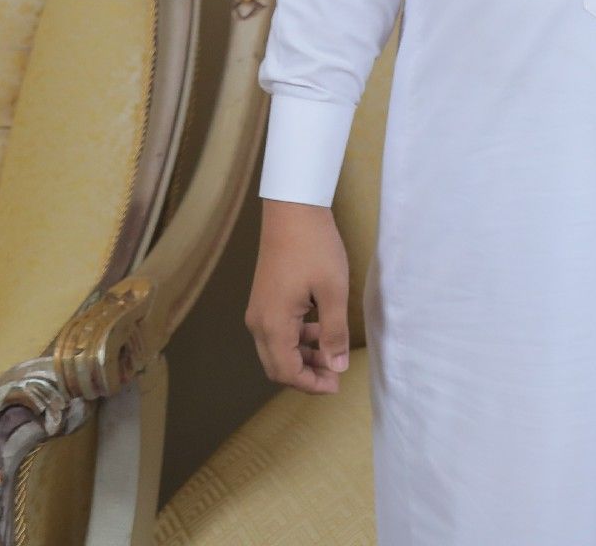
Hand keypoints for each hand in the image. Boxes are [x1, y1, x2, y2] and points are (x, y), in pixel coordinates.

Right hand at [247, 198, 351, 394]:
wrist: (293, 211)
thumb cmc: (315, 247)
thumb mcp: (333, 291)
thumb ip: (334, 333)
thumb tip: (337, 367)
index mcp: (273, 324)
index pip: (286, 372)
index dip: (311, 384)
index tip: (337, 384)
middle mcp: (258, 322)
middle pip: (277, 366)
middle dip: (306, 376)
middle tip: (335, 375)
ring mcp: (258, 310)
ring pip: (276, 350)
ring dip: (302, 358)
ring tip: (332, 354)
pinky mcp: (264, 300)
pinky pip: (277, 332)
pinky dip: (297, 340)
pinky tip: (320, 331)